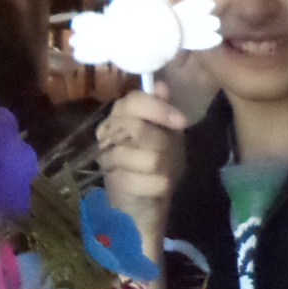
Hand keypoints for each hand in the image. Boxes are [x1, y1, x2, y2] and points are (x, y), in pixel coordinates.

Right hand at [98, 86, 186, 256]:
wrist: (143, 203)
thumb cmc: (154, 164)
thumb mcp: (165, 134)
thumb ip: (161, 110)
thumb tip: (160, 85)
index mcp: (118, 118)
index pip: (132, 101)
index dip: (157, 109)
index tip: (180, 122)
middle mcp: (107, 136)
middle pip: (139, 128)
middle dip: (163, 144)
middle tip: (168, 153)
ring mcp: (108, 161)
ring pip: (151, 158)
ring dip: (166, 168)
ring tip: (160, 172)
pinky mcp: (117, 186)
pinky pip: (153, 181)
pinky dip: (162, 186)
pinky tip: (154, 188)